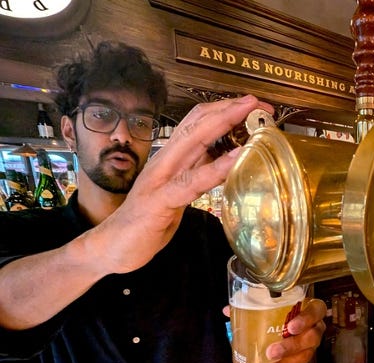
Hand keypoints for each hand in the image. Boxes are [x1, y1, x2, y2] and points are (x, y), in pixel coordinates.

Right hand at [93, 96, 274, 274]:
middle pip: (198, 123)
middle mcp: (165, 160)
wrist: (113, 247)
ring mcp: (161, 178)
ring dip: (223, 124)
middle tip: (258, 102)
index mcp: (171, 157)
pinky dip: (216, 167)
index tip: (253, 106)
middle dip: (229, 108)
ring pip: (194, 141)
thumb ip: (196, 172)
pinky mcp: (160, 201)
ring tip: (249, 115)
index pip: (198, 122)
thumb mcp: (178, 191)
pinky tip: (236, 158)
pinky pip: (192, 180)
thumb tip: (225, 160)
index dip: (225, 110)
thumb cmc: (148, 219)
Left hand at [253, 298, 326, 362]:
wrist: (291, 321)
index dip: (306, 320)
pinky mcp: (301, 358)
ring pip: (303, 357)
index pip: (316, 312)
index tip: (291, 327)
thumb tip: (227, 310)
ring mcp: (310, 345)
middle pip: (310, 339)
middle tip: (272, 352)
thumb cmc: (285, 309)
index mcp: (311, 310)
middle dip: (291, 347)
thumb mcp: (274, 303)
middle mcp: (314, 328)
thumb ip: (254, 304)